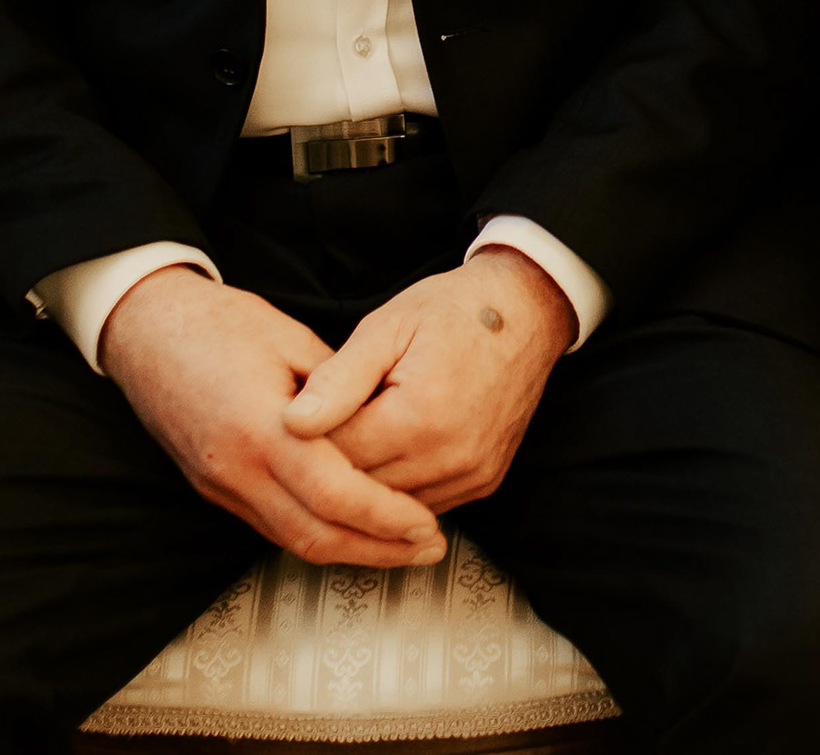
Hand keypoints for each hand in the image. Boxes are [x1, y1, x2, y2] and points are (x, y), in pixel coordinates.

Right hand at [97, 265, 446, 565]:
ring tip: (400, 546)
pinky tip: (351, 529)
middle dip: (378, 549)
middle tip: (427, 548)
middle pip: (315, 535)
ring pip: (292, 540)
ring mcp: (219, 485)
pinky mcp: (213, 488)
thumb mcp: (291, 340)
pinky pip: (271, 526)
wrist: (145, 329)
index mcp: (259, 428)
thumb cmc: (218, 323)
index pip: (334, 494)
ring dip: (351, 551)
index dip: (386, 517)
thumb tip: (384, 423)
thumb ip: (340, 389)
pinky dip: (317, 534)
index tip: (426, 525)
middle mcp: (235, 469)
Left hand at [281, 249, 572, 512]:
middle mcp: (452, 456)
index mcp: (421, 415)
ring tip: (356, 435)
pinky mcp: (484, 483)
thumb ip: (338, 379)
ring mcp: (472, 475)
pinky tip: (388, 452)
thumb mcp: (387, 327)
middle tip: (319, 427)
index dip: (308, 438)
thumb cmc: (454, 311)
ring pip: (389, 507)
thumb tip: (292, 422)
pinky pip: (422, 505)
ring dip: (365, 480)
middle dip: (333, 462)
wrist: (527, 313)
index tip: (298, 415)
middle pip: (361, 488)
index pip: (337, 456)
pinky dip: (398, 487)